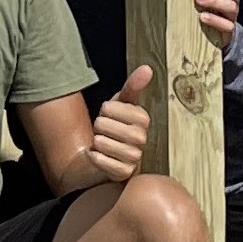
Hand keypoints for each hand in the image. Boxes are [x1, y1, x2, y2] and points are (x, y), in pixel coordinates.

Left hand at [88, 64, 153, 182]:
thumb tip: (148, 68)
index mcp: (143, 118)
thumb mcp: (122, 103)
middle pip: (102, 125)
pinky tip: (98, 155)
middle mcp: (142, 138)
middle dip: (98, 126)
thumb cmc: (116, 125)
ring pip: (101, 143)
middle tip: (104, 131)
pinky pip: (101, 161)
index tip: (110, 116)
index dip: (103, 111)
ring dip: (96, 142)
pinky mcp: (123, 173)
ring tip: (103, 143)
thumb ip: (133, 85)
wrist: (108, 154)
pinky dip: (94, 157)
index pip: (108, 107)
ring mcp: (134, 158)